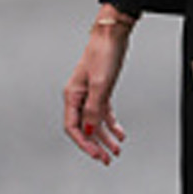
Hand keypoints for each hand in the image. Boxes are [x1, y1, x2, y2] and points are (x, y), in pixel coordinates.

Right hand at [63, 6, 131, 164]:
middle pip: (85, 128)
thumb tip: (90, 131)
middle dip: (96, 145)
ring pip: (95, 122)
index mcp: (72, 95)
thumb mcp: (101, 85)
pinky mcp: (101, 89)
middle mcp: (78, 96)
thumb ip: (94, 109)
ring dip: (105, 137)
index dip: (84, 143)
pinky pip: (103, 112)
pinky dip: (111, 124)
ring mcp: (90, 93)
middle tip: (107, 159)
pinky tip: (119, 133)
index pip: (73, 128)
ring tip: (116, 150)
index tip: (96, 155)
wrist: (113, 34)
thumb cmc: (104, 54)